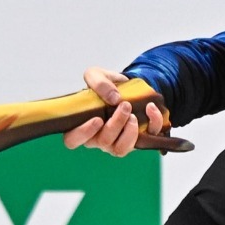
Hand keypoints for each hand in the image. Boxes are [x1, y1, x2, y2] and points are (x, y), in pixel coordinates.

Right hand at [62, 67, 191, 155]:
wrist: (126, 86)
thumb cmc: (105, 85)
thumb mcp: (97, 75)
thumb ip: (99, 82)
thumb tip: (113, 98)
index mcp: (82, 125)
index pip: (73, 140)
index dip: (83, 134)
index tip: (97, 120)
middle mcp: (98, 138)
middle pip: (102, 142)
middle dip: (115, 124)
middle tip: (124, 105)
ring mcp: (116, 142)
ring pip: (120, 149)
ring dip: (129, 133)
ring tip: (133, 114)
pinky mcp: (136, 140)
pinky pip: (145, 140)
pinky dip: (152, 124)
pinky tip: (150, 108)